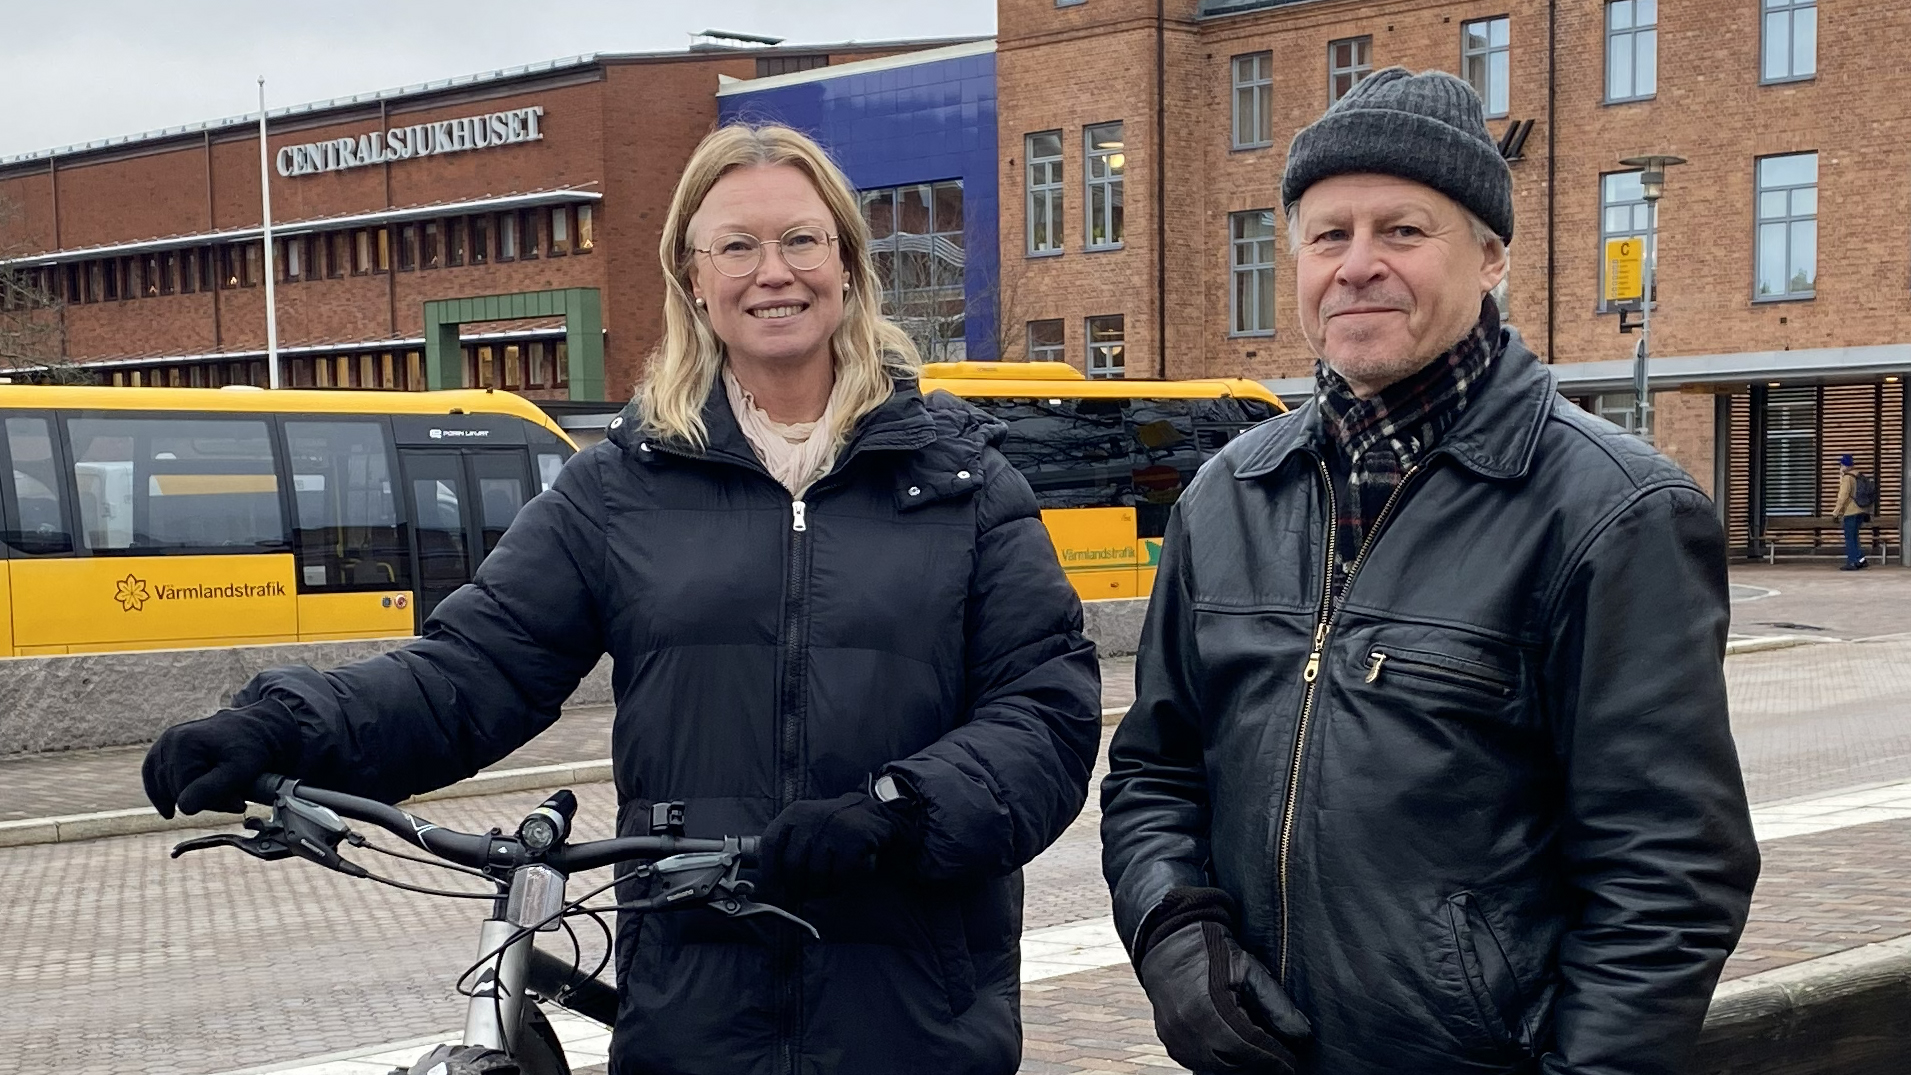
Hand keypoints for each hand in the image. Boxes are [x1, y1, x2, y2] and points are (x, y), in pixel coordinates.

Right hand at [141, 700, 299, 817]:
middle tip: (233, 797)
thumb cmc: (251, 749)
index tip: (239, 802)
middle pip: (174, 790)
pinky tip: (169, 809)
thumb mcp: (240, 771)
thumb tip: (183, 807)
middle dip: (203, 799)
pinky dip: (161, 793)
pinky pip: (153, 777)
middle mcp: (169, 740)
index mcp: (184, 743)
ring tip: (217, 792)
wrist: (256, 729)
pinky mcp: (164, 749)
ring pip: (165, 787)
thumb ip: (212, 789)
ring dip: (189, 795)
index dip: (212, 802)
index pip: (184, 792)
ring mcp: (164, 743)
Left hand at [758, 791, 909, 897]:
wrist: (872, 813)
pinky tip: (841, 879)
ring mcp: (833, 829)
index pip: (770, 844)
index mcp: (794, 814)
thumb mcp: (803, 829)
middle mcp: (811, 819)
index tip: (768, 892)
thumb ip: (783, 852)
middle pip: (792, 865)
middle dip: (795, 887)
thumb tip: (762, 888)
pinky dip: (838, 885)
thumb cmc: (831, 828)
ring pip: (815, 875)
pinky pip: (839, 877)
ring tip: (825, 886)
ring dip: (819, 889)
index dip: (767, 872)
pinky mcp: (854, 842)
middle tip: (800, 896)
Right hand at [1135, 887, 1310, 1074]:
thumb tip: (1301, 1034)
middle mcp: (1188, 1025)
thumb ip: (1276, 1004)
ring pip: (1213, 1066)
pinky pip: (1194, 1060)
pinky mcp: (1166, 1037)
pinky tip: (1230, 1052)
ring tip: (1256, 1054)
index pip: (1251, 1045)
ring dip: (1237, 1064)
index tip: (1291, 1063)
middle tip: (1277, 1059)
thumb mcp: (1249, 969)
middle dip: (1258, 1063)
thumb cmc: (1210, 949)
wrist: (1171, 939)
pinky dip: (1215, 1061)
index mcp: (1210, 1007)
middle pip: (1233, 1061)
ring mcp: (1173, 1033)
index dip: (1275, 1057)